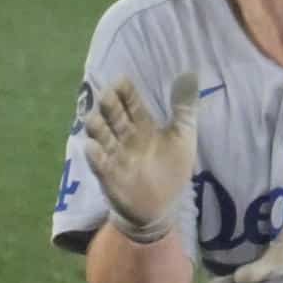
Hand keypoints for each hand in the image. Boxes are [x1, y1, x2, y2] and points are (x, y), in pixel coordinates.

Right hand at [81, 72, 198, 243]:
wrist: (162, 207)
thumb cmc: (170, 170)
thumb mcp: (183, 137)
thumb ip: (185, 108)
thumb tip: (190, 74)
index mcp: (142, 125)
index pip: (130, 102)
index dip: (125, 92)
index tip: (122, 81)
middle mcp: (125, 136)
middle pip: (113, 115)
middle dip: (109, 105)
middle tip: (108, 97)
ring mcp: (115, 155)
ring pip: (100, 135)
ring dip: (96, 127)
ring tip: (95, 119)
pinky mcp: (109, 175)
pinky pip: (98, 163)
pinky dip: (94, 155)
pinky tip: (93, 148)